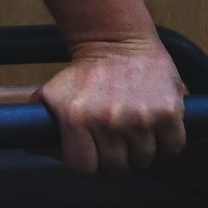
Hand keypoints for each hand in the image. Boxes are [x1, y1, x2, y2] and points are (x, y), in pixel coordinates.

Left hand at [29, 36, 186, 174]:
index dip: (91, 160)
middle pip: (117, 167)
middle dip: (116, 155)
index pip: (85, 168)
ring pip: (144, 159)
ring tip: (134, 126)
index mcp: (77, 118)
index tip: (94, 149)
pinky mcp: (168, 111)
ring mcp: (140, 117)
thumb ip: (41, 124)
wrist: (118, 40)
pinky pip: (172, 147)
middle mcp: (108, 119)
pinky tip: (155, 125)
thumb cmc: (86, 72)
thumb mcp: (53, 94)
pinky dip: (167, 141)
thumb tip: (35, 147)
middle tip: (115, 136)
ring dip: (141, 148)